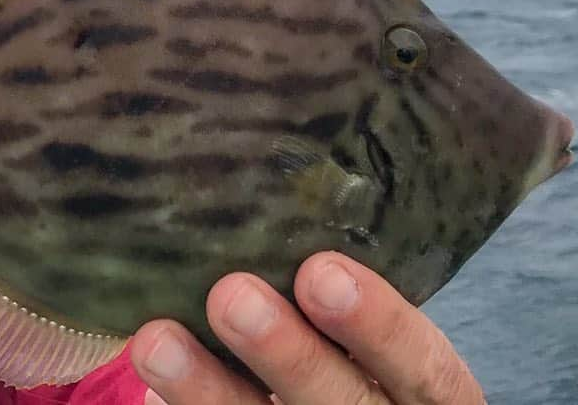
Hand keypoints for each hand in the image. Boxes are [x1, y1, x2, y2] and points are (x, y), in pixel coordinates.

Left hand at [130, 252, 483, 403]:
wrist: (335, 404)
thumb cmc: (349, 348)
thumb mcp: (368, 325)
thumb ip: (337, 283)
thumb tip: (260, 195)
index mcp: (429, 392)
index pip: (425, 365)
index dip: (380, 324)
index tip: (319, 271)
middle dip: (288, 355)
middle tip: (231, 295)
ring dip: (210, 392)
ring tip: (156, 341)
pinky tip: (148, 392)